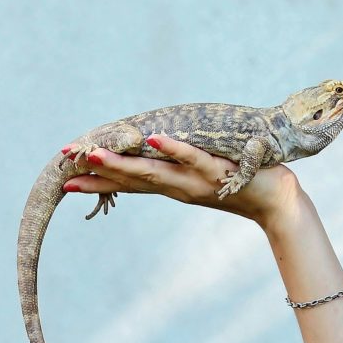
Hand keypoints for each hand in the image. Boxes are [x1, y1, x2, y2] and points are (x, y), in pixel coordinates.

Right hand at [62, 134, 302, 228]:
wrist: (276, 203)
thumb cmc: (240, 185)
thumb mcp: (202, 179)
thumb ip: (180, 169)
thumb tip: (158, 153)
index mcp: (175, 186)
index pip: (131, 184)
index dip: (101, 183)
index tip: (67, 182)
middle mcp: (181, 186)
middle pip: (135, 180)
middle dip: (101, 175)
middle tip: (65, 170)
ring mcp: (199, 180)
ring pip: (156, 171)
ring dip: (125, 164)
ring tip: (96, 155)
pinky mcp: (221, 171)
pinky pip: (195, 158)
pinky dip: (175, 149)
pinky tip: (155, 139)